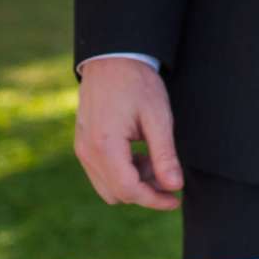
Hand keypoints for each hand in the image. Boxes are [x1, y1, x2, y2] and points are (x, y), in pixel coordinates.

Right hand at [74, 57, 183, 210]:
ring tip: (155, 158)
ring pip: (108, 186)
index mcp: (104, 145)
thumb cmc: (137, 84)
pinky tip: (140, 152)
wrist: (113, 58)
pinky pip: (101, 172)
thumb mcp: (158, 117)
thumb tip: (174, 186)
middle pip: (117, 193)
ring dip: (134, 182)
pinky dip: (122, 172)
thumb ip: (164, 155)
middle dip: (146, 191)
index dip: (154, 200)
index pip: (129, 190)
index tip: (176, 199)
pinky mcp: (83, 144)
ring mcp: (82, 148)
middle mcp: (87, 152)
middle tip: (169, 174)